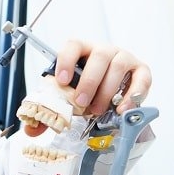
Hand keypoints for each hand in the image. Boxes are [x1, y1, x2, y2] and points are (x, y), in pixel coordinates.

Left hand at [24, 40, 151, 136]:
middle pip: (99, 56)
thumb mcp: (67, 96)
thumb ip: (50, 112)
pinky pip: (142, 78)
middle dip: (89, 82)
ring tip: (98, 109)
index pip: (73, 45)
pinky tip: (122, 109)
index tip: (62, 80)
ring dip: (107, 90)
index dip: (66, 60)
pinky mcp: (141, 70)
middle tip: (81, 103)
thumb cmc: (86, 90)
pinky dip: (133, 94)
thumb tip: (31, 129)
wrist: (111, 93)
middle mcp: (104, 51)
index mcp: (82, 51)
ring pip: (118, 66)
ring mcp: (124, 58)